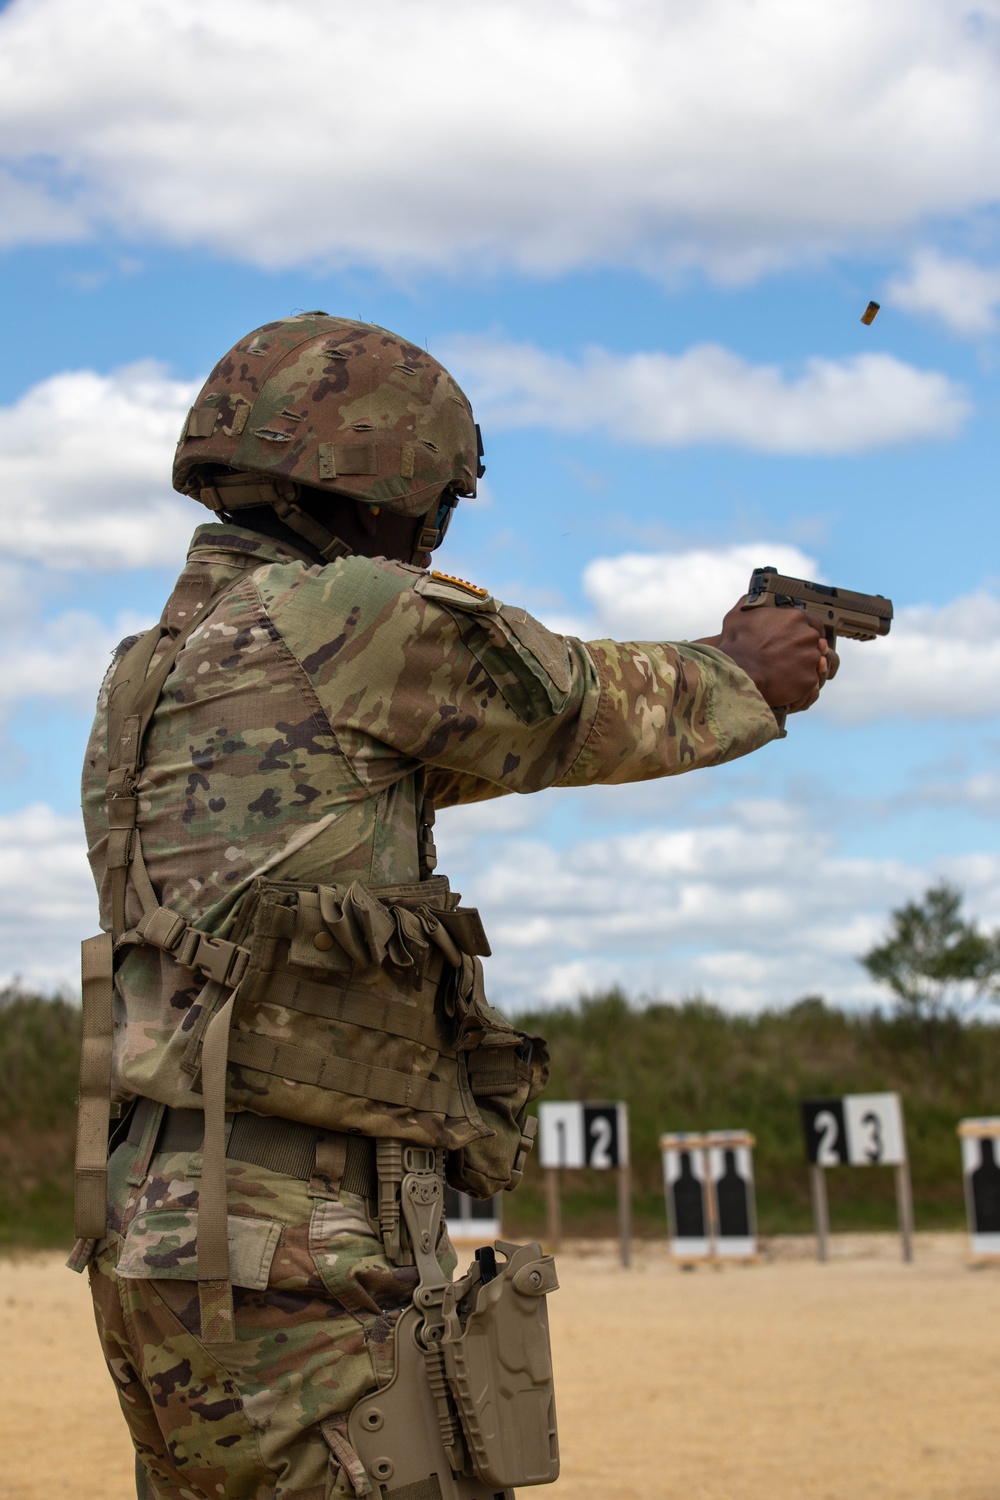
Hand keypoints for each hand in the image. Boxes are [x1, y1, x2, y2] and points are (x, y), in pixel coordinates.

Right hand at [697, 599, 838, 711]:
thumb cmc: (735, 645)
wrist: (737, 672)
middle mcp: (808, 636)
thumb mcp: (738, 616)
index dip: (805, 634)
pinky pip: (808, 683)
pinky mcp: (809, 680)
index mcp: (796, 618)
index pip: (814, 624)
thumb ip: (748, 605)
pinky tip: (783, 684)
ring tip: (782, 673)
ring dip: (801, 668)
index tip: (798, 641)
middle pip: (815, 644)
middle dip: (803, 651)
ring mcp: (811, 659)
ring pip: (813, 664)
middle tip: (786, 659)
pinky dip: (798, 685)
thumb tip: (749, 600)